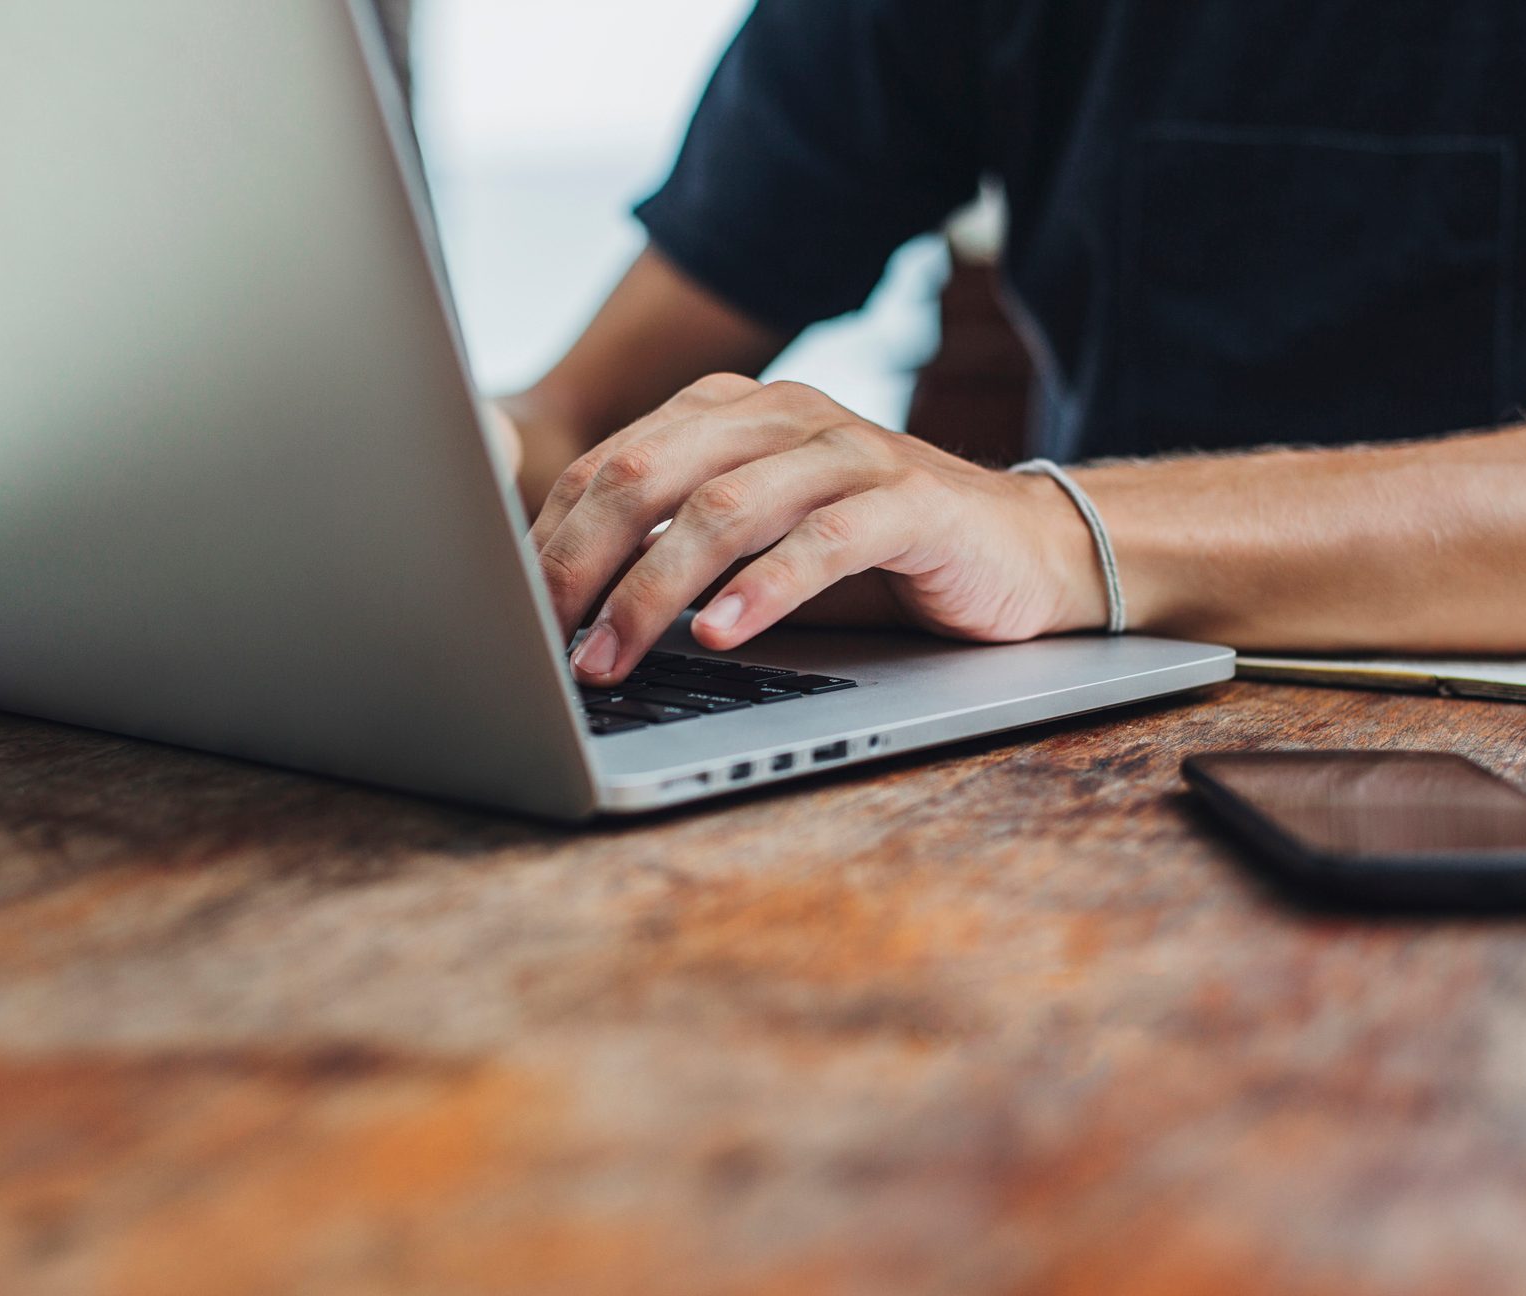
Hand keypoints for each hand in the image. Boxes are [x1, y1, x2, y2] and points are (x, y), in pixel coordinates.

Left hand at [528, 374, 1107, 683]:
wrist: (1019, 551)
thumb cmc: (870, 555)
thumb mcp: (757, 541)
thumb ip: (673, 544)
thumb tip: (556, 604)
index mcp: (729, 410)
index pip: (610, 464)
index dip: (549, 538)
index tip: (506, 611)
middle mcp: (782, 414)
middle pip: (648, 472)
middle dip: (581, 560)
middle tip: (539, 635)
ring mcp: (847, 450)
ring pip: (724, 508)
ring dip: (653, 591)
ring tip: (611, 656)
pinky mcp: (909, 500)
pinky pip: (822, 540)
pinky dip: (762, 589)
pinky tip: (720, 634)